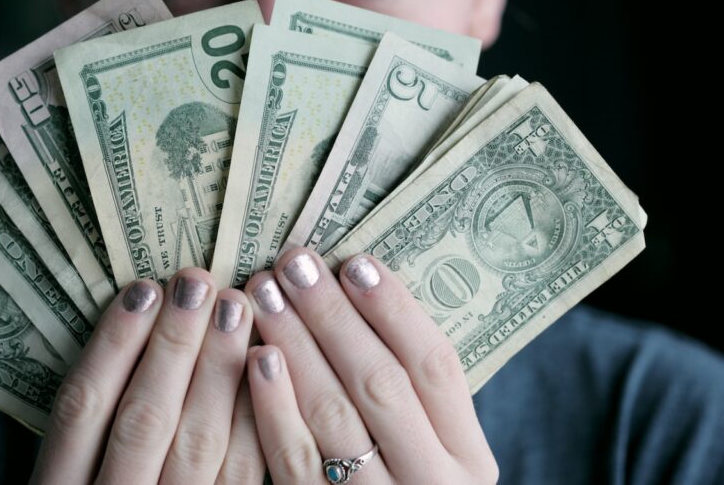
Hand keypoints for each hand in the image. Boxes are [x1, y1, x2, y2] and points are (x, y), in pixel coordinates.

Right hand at [30, 267, 264, 483]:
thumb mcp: (72, 472)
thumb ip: (94, 417)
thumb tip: (140, 314)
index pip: (82, 408)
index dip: (113, 345)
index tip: (143, 289)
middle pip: (143, 418)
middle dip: (174, 345)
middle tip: (199, 282)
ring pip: (197, 444)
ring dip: (218, 371)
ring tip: (235, 308)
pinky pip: (241, 475)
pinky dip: (252, 418)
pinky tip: (262, 366)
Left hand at [244, 246, 498, 483]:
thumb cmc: (405, 483)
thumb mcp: (432, 448)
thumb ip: (411, 395)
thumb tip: (359, 290)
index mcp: (468, 457)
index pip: (436, 367)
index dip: (394, 309)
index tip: (354, 261)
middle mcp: (432, 482)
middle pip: (381, 383)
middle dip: (333, 316)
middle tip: (294, 264)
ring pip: (334, 416)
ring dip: (296, 345)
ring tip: (265, 294)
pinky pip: (293, 460)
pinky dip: (273, 405)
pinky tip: (256, 358)